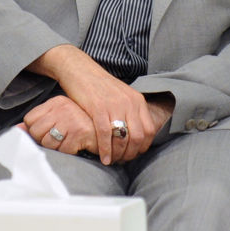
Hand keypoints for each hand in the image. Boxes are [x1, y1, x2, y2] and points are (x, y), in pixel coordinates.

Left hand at [22, 95, 97, 155]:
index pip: (29, 120)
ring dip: (59, 149)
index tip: (52, 132)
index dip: (37, 132)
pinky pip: (63, 150)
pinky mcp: (79, 132)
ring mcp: (71, 118)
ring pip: (48, 143)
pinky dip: (70, 153)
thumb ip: (37, 124)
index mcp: (56, 102)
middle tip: (62, 139)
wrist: (112, 130)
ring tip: (70, 142)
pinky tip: (78, 146)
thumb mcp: (59, 119)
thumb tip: (16, 131)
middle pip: (36, 133)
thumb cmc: (85, 126)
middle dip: (47, 141)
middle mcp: (62, 107)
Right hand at [28, 44, 156, 164]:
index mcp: (137, 100)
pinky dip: (105, 150)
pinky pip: (105, 134)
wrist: (80, 69)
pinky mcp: (98, 108)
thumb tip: (134, 134)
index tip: (134, 154)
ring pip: (123, 138)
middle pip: (138, 137)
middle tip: (122, 161)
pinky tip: (104, 158)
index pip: (149, 130)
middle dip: (131, 154)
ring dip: (118, 154)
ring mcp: (114, 105)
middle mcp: (129, 103)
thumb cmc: (99, 86)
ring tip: (112, 161)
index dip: (143, 146)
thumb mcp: (121, 96)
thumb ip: (130, 111)